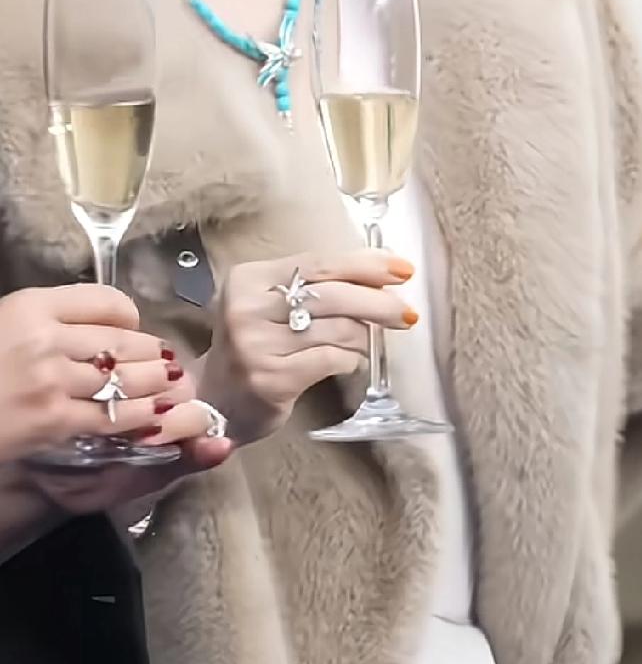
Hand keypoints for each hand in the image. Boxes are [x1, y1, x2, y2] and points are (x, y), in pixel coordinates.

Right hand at [0, 284, 206, 461]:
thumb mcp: (5, 323)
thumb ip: (48, 319)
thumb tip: (108, 326)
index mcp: (32, 304)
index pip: (105, 301)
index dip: (130, 317)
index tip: (137, 329)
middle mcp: (46, 336)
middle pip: (123, 340)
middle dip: (153, 354)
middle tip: (171, 363)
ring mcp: (51, 380)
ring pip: (124, 378)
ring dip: (156, 384)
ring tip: (174, 387)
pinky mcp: (53, 420)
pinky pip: (111, 417)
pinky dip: (140, 417)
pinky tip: (156, 417)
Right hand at [200, 249, 415, 442]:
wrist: (214, 401)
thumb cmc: (255, 344)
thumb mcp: (271, 305)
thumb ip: (314, 288)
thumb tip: (380, 278)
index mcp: (249, 277)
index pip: (319, 262)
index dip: (364, 265)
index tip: (402, 270)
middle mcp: (248, 307)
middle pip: (332, 295)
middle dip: (378, 302)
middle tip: (406, 313)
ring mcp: (256, 344)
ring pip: (337, 329)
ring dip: (364, 336)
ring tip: (367, 342)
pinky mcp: (270, 378)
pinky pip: (330, 359)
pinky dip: (350, 359)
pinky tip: (351, 362)